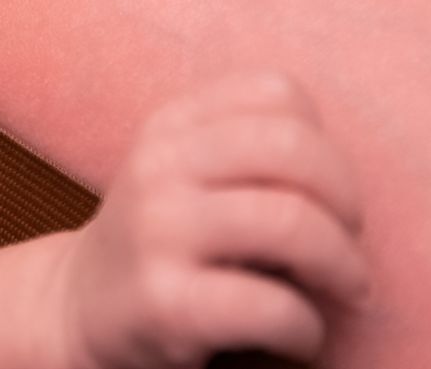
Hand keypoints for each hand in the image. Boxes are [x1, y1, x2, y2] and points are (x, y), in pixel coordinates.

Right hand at [56, 73, 366, 368]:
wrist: (78, 309)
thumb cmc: (163, 240)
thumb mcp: (185, 169)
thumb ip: (248, 146)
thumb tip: (346, 180)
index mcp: (171, 124)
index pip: (279, 93)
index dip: (325, 143)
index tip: (326, 192)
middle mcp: (159, 166)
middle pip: (294, 149)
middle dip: (347, 202)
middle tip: (352, 242)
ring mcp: (157, 232)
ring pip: (291, 222)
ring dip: (343, 264)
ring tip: (349, 290)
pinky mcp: (165, 304)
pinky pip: (271, 306)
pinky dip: (308, 327)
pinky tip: (300, 336)